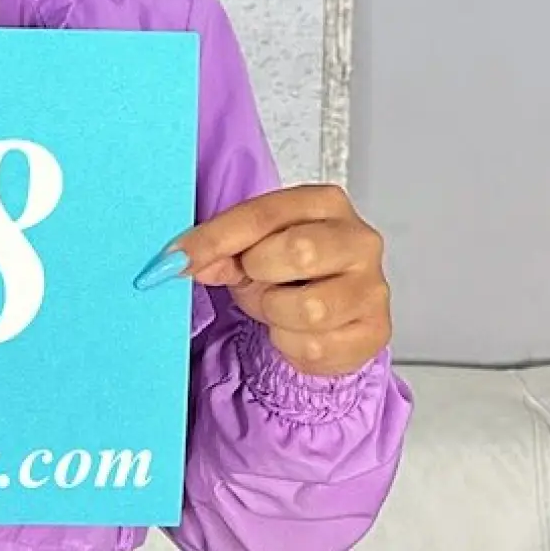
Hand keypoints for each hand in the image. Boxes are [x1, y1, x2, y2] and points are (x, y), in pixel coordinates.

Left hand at [142, 184, 389, 376]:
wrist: (327, 319)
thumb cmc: (289, 273)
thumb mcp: (250, 250)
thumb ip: (219, 250)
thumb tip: (182, 260)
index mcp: (325, 204)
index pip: (264, 214)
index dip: (214, 238)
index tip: (174, 259)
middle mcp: (358, 240)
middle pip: (297, 252)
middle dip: (260, 274)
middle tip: (256, 280)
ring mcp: (372, 287)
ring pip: (307, 308)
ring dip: (276, 314)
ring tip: (279, 307)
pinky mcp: (375, 332)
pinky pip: (316, 347)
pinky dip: (292, 345)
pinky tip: (296, 332)